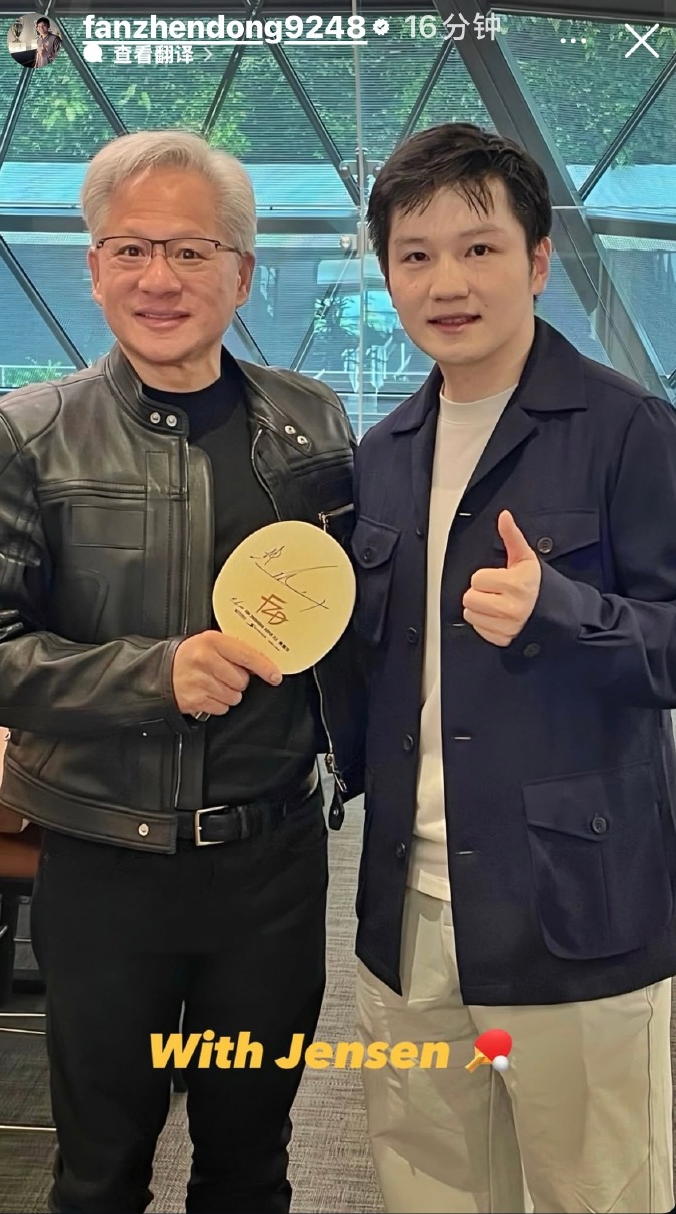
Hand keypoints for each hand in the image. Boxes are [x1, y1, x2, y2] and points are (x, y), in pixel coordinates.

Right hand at [171, 631, 281, 716]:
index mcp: (212, 641)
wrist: (160, 673)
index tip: (275, 676)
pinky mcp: (196, 699)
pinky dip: (218, 704)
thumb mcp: (209, 643)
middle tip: (224, 675)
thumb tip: (263, 662)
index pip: (247, 655)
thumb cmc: (189, 657)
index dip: (264, 667)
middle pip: (242, 680)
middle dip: (238, 681)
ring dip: (229, 694)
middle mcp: (205, 660)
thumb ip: (233, 649)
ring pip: (234, 696)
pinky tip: (208, 693)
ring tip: (214, 684)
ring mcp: (199, 681)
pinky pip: (222, 708)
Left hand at [462, 511, 541, 646]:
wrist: (553, 612)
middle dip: (479, 593)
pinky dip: (484, 623)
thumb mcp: (525, 558)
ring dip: (479, 608)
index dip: (485, 577)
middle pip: (469, 598)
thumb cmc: (536, 584)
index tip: (498, 579)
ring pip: (470, 614)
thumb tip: (504, 517)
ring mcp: (507, 626)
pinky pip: (478, 629)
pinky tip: (497, 617)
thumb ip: (511, 537)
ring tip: (496, 603)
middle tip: (495, 591)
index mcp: (515, 585)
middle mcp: (511, 608)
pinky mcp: (502, 639)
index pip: (476, 580)